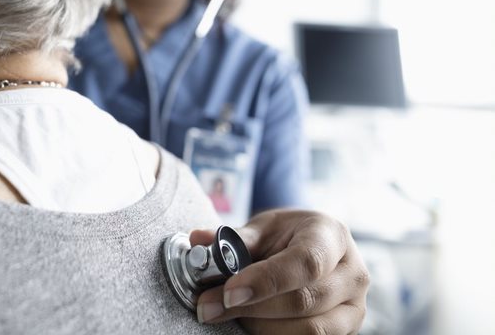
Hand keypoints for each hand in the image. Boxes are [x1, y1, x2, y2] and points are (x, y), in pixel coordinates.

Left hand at [193, 209, 369, 333]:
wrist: (315, 247)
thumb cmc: (288, 236)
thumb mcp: (264, 228)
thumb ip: (235, 238)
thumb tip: (198, 241)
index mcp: (331, 235)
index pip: (305, 262)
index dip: (265, 281)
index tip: (227, 291)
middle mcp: (352, 273)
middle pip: (304, 301)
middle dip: (251, 308)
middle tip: (208, 307)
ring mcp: (354, 307)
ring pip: (309, 330)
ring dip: (261, 327)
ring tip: (227, 315)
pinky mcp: (347, 330)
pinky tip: (249, 327)